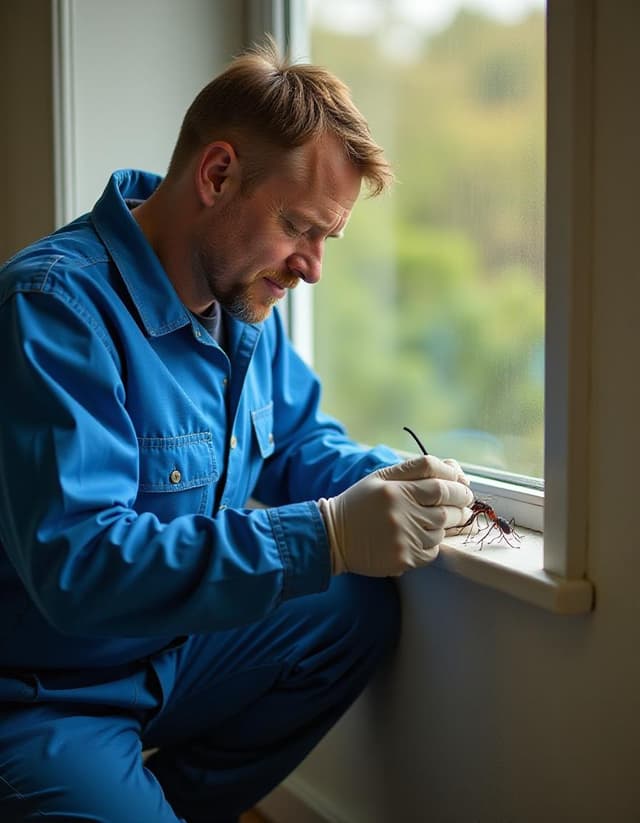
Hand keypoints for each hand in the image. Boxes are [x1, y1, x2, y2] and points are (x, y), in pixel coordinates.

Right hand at [318, 456, 473, 576]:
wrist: (333, 536)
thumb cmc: (360, 503)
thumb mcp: (381, 477)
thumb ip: (415, 469)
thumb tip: (454, 469)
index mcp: (394, 490)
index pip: (439, 483)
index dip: (457, 483)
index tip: (463, 485)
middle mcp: (400, 513)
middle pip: (447, 508)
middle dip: (461, 503)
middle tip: (464, 502)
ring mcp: (403, 538)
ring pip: (441, 530)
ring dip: (446, 524)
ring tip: (436, 518)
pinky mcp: (403, 558)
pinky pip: (432, 551)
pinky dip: (433, 543)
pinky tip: (420, 536)